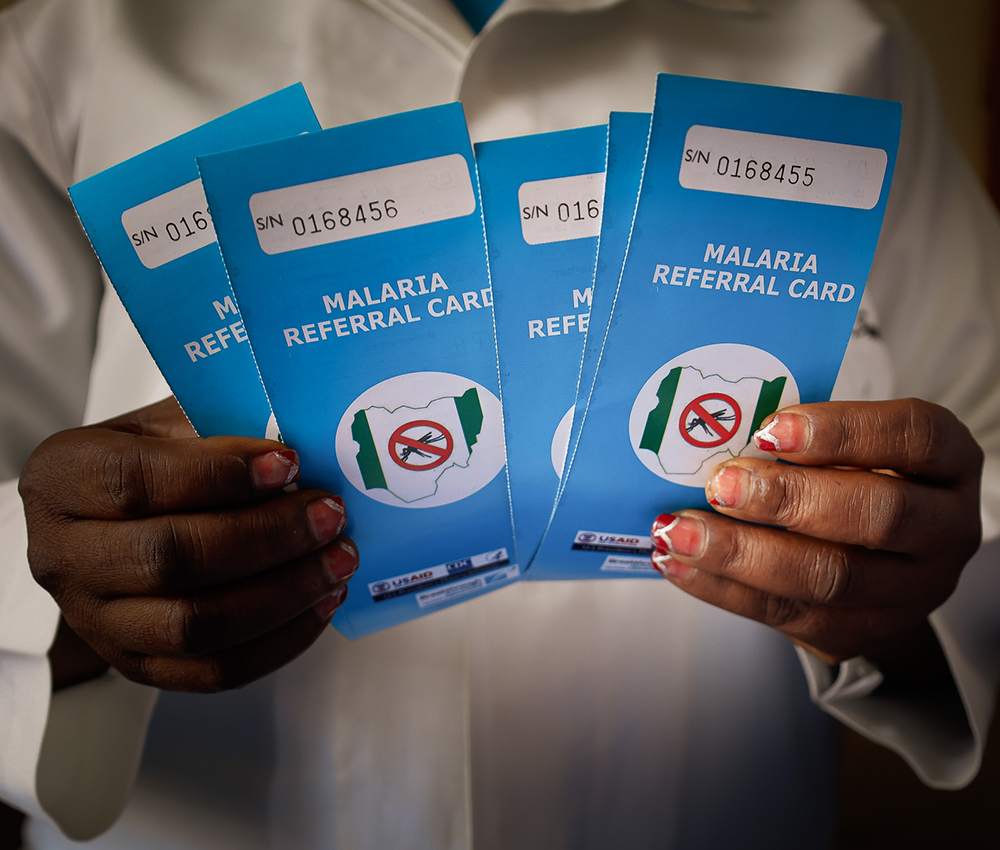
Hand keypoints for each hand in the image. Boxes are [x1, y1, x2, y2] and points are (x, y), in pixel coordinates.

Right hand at [19, 397, 357, 692]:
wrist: (115, 521)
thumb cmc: (156, 460)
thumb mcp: (174, 423)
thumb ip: (225, 427)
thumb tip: (306, 446)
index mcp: (63, 479)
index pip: (136, 481)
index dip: (219, 475)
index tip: (289, 462)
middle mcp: (64, 556)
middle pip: (169, 559)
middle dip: (267, 537)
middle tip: (330, 515)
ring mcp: (97, 622)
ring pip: (196, 625)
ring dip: (283, 593)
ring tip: (338, 559)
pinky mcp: (139, 665)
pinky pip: (215, 671)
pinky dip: (280, 640)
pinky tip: (321, 603)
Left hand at [649, 399, 983, 666]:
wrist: (875, 557)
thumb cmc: (849, 475)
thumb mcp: (846, 444)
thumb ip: (798, 438)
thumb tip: (714, 430)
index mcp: (948, 463)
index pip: (912, 437)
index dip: (843, 431)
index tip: (770, 429)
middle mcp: (945, 530)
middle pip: (879, 515)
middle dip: (788, 499)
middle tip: (720, 485)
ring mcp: (910, 592)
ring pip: (832, 579)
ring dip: (743, 554)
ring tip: (680, 531)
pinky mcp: (861, 633)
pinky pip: (788, 616)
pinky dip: (723, 589)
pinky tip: (678, 564)